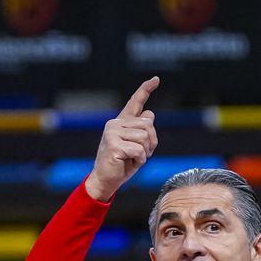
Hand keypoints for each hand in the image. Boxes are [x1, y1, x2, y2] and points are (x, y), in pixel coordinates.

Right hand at [85, 77, 159, 199]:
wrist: (105, 181)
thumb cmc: (121, 164)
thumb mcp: (136, 146)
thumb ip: (142, 131)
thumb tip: (150, 114)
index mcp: (120, 122)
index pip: (135, 102)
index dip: (145, 90)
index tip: (155, 79)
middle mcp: (114, 123)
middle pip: (148, 124)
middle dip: (151, 142)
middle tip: (141, 154)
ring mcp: (112, 133)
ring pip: (145, 137)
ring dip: (145, 153)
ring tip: (133, 159)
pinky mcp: (114, 144)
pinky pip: (139, 150)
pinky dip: (140, 160)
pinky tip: (129, 163)